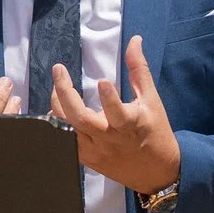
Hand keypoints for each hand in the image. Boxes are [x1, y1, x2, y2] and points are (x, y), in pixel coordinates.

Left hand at [51, 37, 181, 195]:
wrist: (157, 171)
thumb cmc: (156, 131)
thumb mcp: (152, 99)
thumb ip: (139, 69)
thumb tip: (134, 40)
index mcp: (131, 124)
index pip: (117, 112)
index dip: (109, 98)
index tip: (102, 81)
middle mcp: (111, 138)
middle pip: (82, 119)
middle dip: (66, 94)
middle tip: (59, 70)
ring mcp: (97, 151)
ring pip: (69, 131)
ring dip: (58, 107)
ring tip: (56, 87)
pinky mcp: (89, 160)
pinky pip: (66, 144)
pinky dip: (58, 127)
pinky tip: (56, 112)